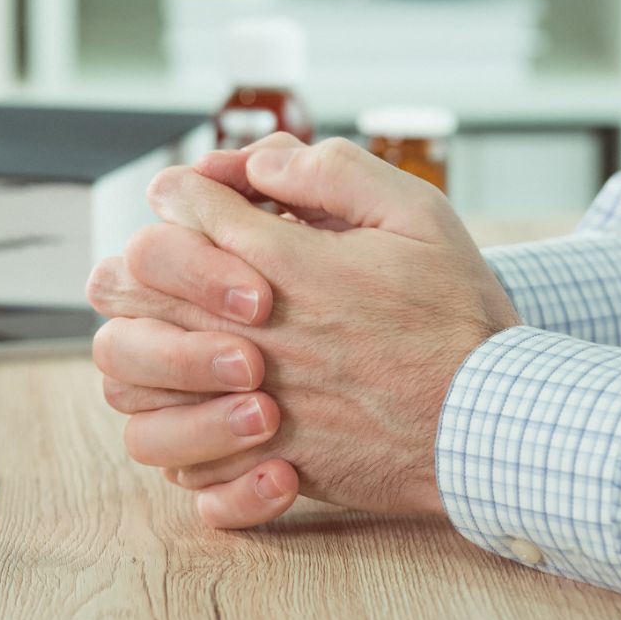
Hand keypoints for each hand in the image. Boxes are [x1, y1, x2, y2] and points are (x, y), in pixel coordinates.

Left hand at [88, 134, 519, 527]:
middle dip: (142, 260)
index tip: (196, 195)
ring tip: (168, 332)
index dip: (181, 191)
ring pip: (129, 372)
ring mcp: (246, 399)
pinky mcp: (257, 458)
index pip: (180, 205)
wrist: (492, 425)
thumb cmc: (458, 317)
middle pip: (131, 281)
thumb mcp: (417, 214)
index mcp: (284, 264)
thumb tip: (261, 162)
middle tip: (167, 260)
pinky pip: (168, 448)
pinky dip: (170, 423)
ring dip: (140, 343)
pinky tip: (198, 404)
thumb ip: (333, 173)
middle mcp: (251, 331)